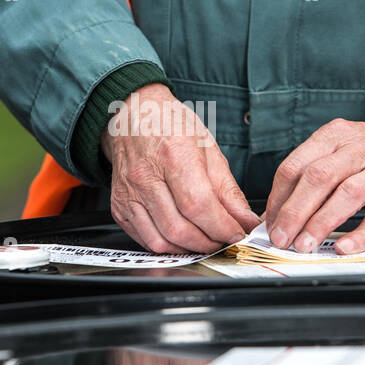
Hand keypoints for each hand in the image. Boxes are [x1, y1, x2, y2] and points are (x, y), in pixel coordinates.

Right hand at [103, 83, 259, 252]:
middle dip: (209, 243)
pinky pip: (144, 240)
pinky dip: (168, 246)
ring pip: (160, 241)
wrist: (132, 115)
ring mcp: (128, 193)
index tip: (237, 233)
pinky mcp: (118, 206)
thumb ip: (228, 189)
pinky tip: (182, 238)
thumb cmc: (169, 125)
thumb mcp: (208, 148)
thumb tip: (245, 220)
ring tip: (206, 240)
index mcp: (173, 153)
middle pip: (179, 228)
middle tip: (224, 239)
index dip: (222, 227)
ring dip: (189, 249)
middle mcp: (145, 175)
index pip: (199, 205)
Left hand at [263, 113, 364, 254]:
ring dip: (320, 222)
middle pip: (317, 179)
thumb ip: (314, 172)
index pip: (295, 166)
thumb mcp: (346, 147)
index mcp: (336, 137)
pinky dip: (361, 234)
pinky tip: (344, 247)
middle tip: (280, 239)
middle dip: (293, 212)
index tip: (269, 222)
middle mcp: (359, 150)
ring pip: (346, 194)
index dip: (278, 198)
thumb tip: (278, 212)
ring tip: (304, 245)